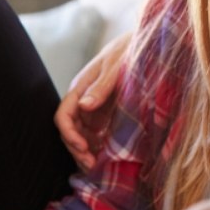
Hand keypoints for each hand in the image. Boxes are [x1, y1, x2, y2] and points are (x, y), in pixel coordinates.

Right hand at [55, 31, 130, 170]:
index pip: (64, 115)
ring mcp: (95, 107)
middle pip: (71, 129)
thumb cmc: (129, 51)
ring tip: (96, 166)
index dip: (70, 134)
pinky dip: (97, 146)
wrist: (145, 44)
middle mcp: (84, 99)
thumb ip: (102, 86)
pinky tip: (105, 157)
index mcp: (81, 87)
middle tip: (92, 165)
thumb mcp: (117, 67)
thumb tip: (84, 106)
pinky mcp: (106, 112)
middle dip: (77, 148)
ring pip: (82, 134)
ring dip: (86, 151)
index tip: (84, 147)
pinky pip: (96, 133)